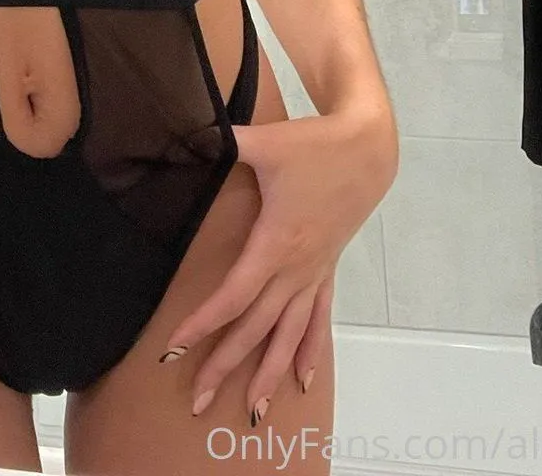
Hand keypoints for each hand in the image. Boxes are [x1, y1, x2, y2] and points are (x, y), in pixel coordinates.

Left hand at [157, 106, 396, 422]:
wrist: (368, 148)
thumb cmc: (313, 145)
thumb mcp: (265, 141)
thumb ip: (224, 140)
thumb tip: (188, 130)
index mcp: (277, 243)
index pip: (234, 296)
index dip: (203, 324)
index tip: (173, 350)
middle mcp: (296, 268)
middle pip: (257, 328)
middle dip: (226, 364)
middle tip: (197, 400)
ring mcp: (315, 272)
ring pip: (290, 334)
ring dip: (269, 372)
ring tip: (251, 411)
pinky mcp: (328, 268)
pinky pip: (319, 319)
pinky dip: (311, 351)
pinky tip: (304, 381)